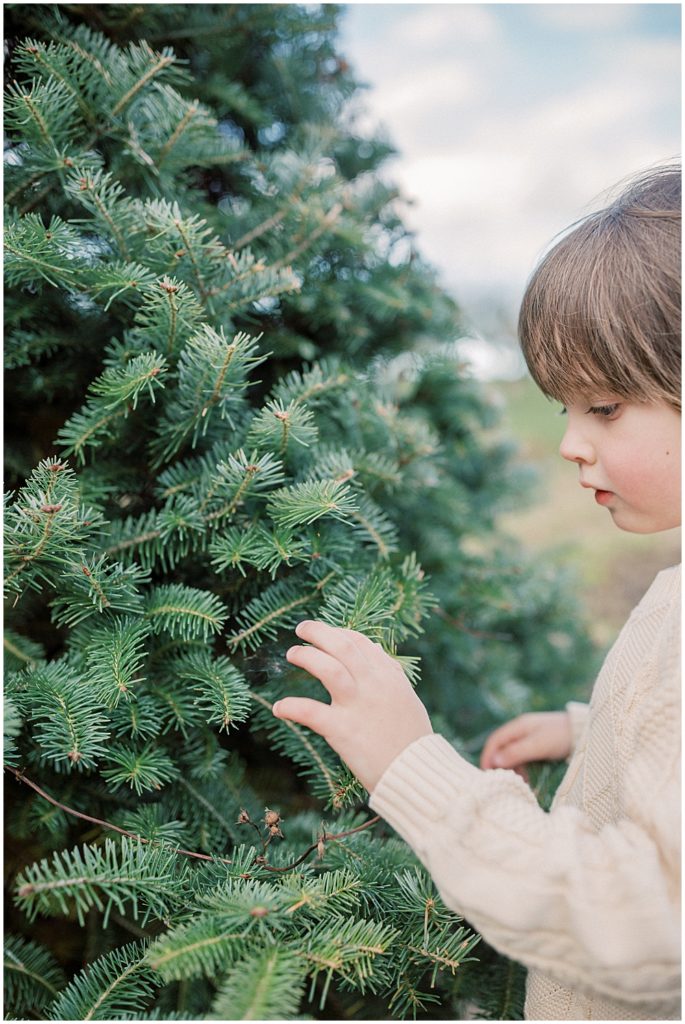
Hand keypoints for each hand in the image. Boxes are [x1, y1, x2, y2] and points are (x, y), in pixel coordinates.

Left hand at [273, 620, 432, 792]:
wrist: (417, 771)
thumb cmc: (413, 738)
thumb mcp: (407, 698)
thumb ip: (390, 675)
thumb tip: (376, 652)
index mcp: (389, 676)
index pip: (360, 643)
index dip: (339, 633)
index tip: (325, 633)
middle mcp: (373, 684)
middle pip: (341, 646)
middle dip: (318, 632)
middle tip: (301, 629)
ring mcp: (357, 705)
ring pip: (327, 668)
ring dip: (306, 656)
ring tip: (292, 654)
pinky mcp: (342, 729)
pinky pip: (309, 711)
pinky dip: (290, 706)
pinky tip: (278, 708)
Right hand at [479, 711, 571, 778]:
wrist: (586, 733)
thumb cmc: (561, 736)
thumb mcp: (538, 745)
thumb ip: (517, 752)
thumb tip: (494, 761)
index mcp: (518, 726)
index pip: (495, 741)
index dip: (488, 756)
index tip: (487, 774)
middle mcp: (522, 732)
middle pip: (503, 749)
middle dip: (500, 766)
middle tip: (501, 782)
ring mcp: (531, 740)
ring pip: (514, 756)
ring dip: (513, 770)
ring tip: (517, 784)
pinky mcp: (540, 748)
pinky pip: (526, 760)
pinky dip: (524, 771)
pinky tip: (528, 781)